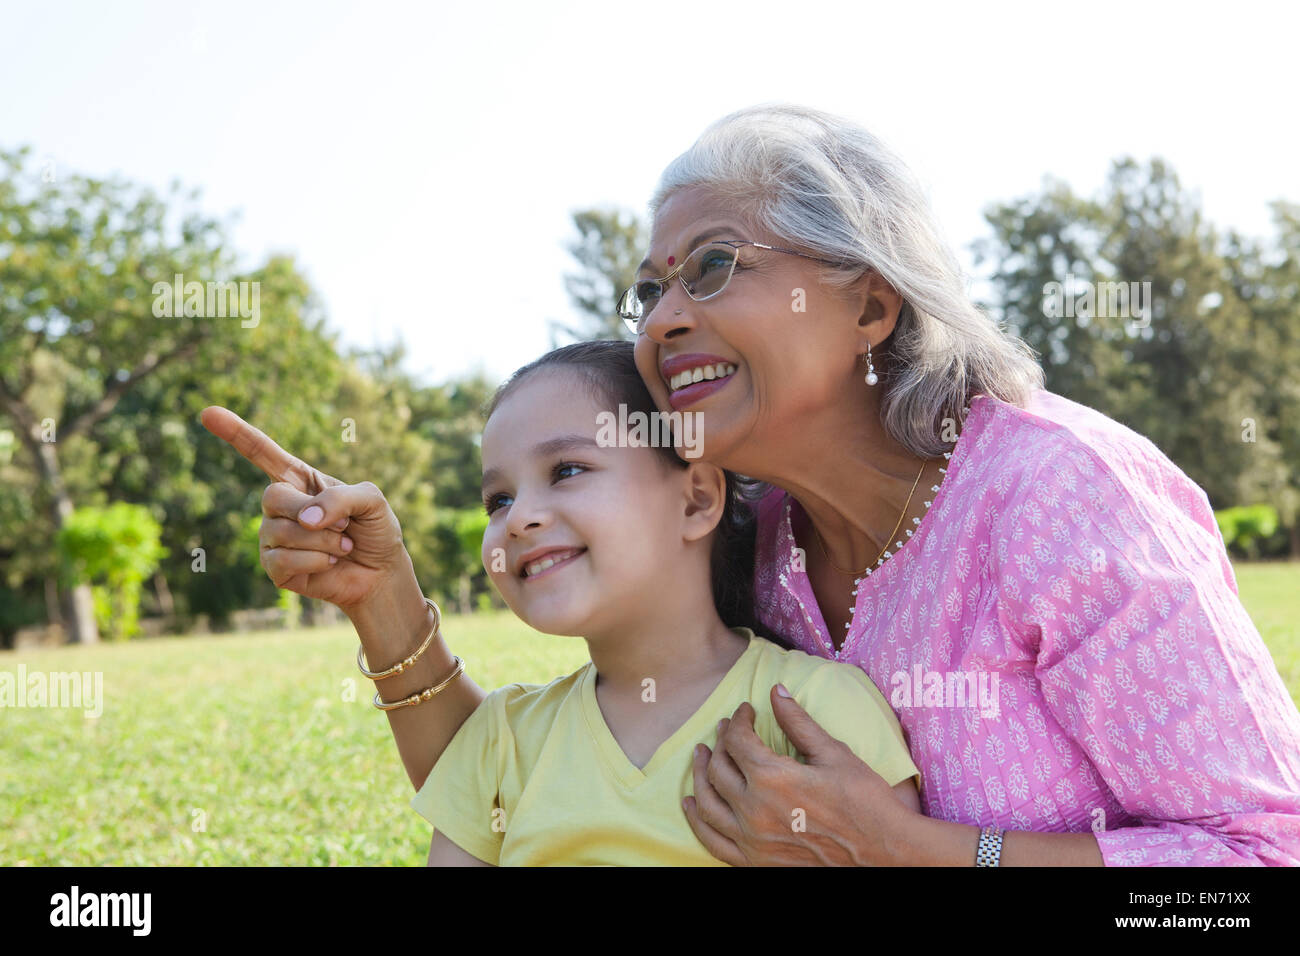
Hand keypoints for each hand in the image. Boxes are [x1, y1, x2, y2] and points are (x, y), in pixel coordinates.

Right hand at [200, 406, 410, 609]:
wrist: (382, 573)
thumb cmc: (375, 531)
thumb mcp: (372, 500)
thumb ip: (342, 498)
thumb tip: (303, 521)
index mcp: (300, 481)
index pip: (262, 453)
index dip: (236, 433)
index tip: (208, 413)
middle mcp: (281, 507)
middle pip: (271, 496)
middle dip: (310, 512)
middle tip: (345, 525)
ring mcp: (274, 538)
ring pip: (282, 532)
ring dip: (324, 541)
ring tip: (343, 545)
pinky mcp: (275, 569)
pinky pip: (282, 561)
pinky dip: (316, 561)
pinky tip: (330, 562)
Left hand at [682, 688, 917, 865]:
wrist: (882, 852)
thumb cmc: (864, 800)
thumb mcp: (833, 753)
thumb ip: (798, 722)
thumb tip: (776, 691)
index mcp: (773, 778)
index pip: (738, 740)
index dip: (739, 720)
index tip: (747, 710)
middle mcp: (754, 810)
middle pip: (720, 768)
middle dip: (720, 742)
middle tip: (726, 728)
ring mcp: (752, 840)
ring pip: (708, 803)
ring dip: (701, 776)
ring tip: (701, 757)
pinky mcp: (756, 862)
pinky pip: (713, 842)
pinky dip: (698, 821)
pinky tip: (692, 804)